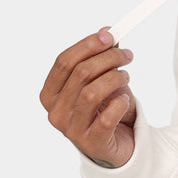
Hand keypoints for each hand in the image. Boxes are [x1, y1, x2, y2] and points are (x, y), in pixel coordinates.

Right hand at [40, 28, 136, 167]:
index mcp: (50, 93)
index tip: (110, 35)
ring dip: (115, 78)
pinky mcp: (92, 143)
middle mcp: (55, 112)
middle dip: (108, 58)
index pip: (64, 62)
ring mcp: (71, 130)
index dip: (87, 45)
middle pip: (80, 73)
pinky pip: (107, 117)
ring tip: (126, 77)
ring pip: (92, 92)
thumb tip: (107, 32)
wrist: (117, 145)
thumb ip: (101, 57)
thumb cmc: (105, 108)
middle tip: (128, 55)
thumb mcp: (102, 80)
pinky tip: (125, 100)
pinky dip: (120, 103)